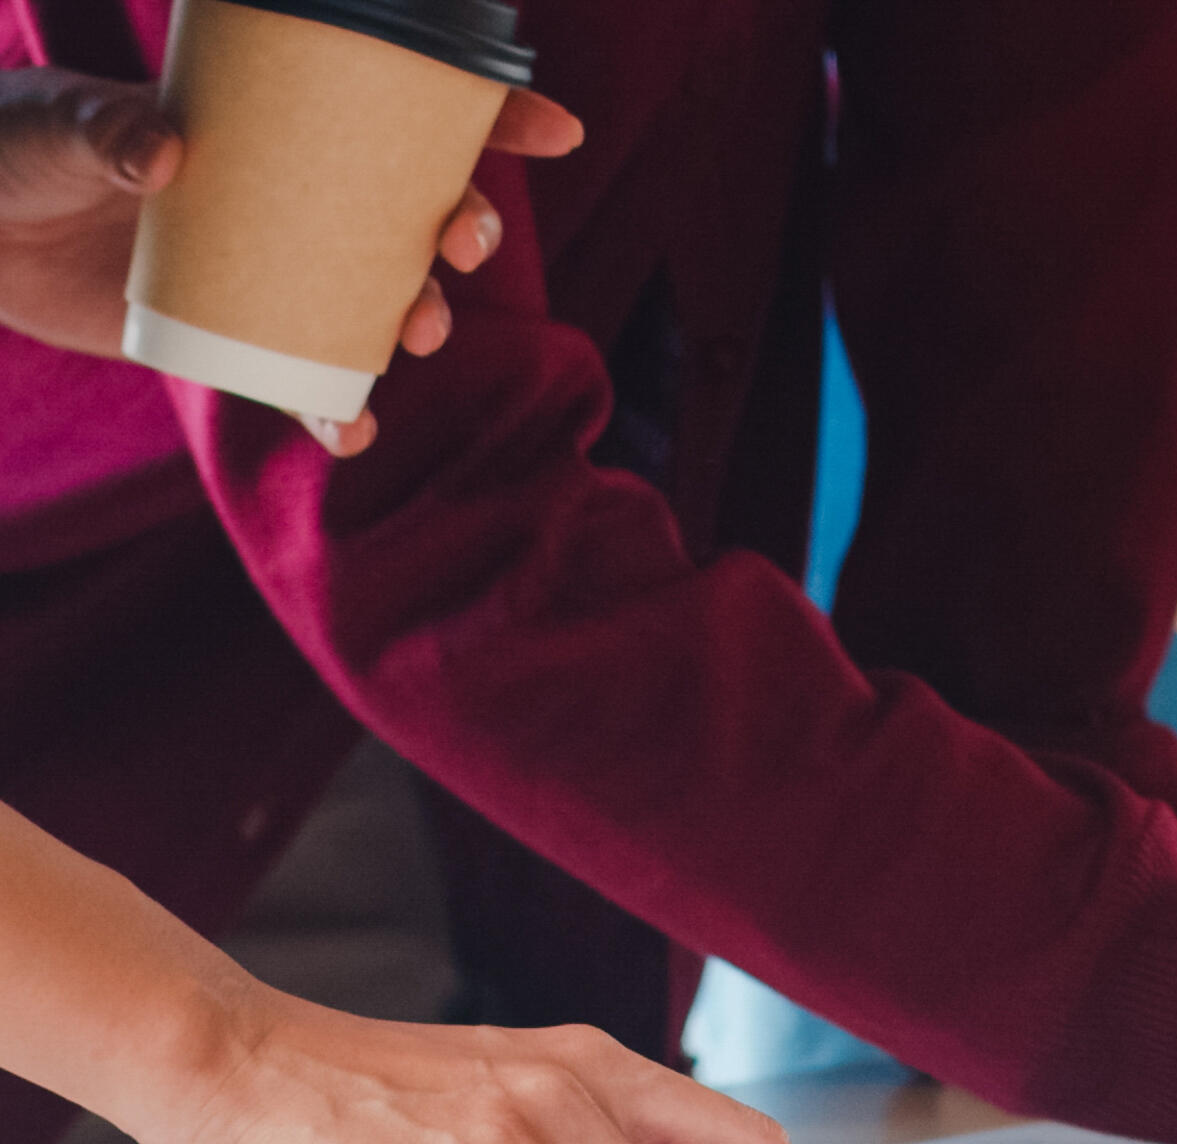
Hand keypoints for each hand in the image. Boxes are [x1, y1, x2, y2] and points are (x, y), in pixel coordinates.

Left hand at [0, 67, 580, 452]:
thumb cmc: (11, 148)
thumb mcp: (53, 124)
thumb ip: (104, 129)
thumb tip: (166, 155)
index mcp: (278, 122)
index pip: (400, 106)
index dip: (489, 116)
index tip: (552, 129)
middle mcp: (295, 195)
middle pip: (417, 209)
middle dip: (468, 227)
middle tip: (461, 248)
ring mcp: (275, 268)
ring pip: (383, 297)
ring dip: (423, 318)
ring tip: (419, 336)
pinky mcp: (239, 336)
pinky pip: (309, 384)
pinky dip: (338, 414)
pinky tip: (348, 433)